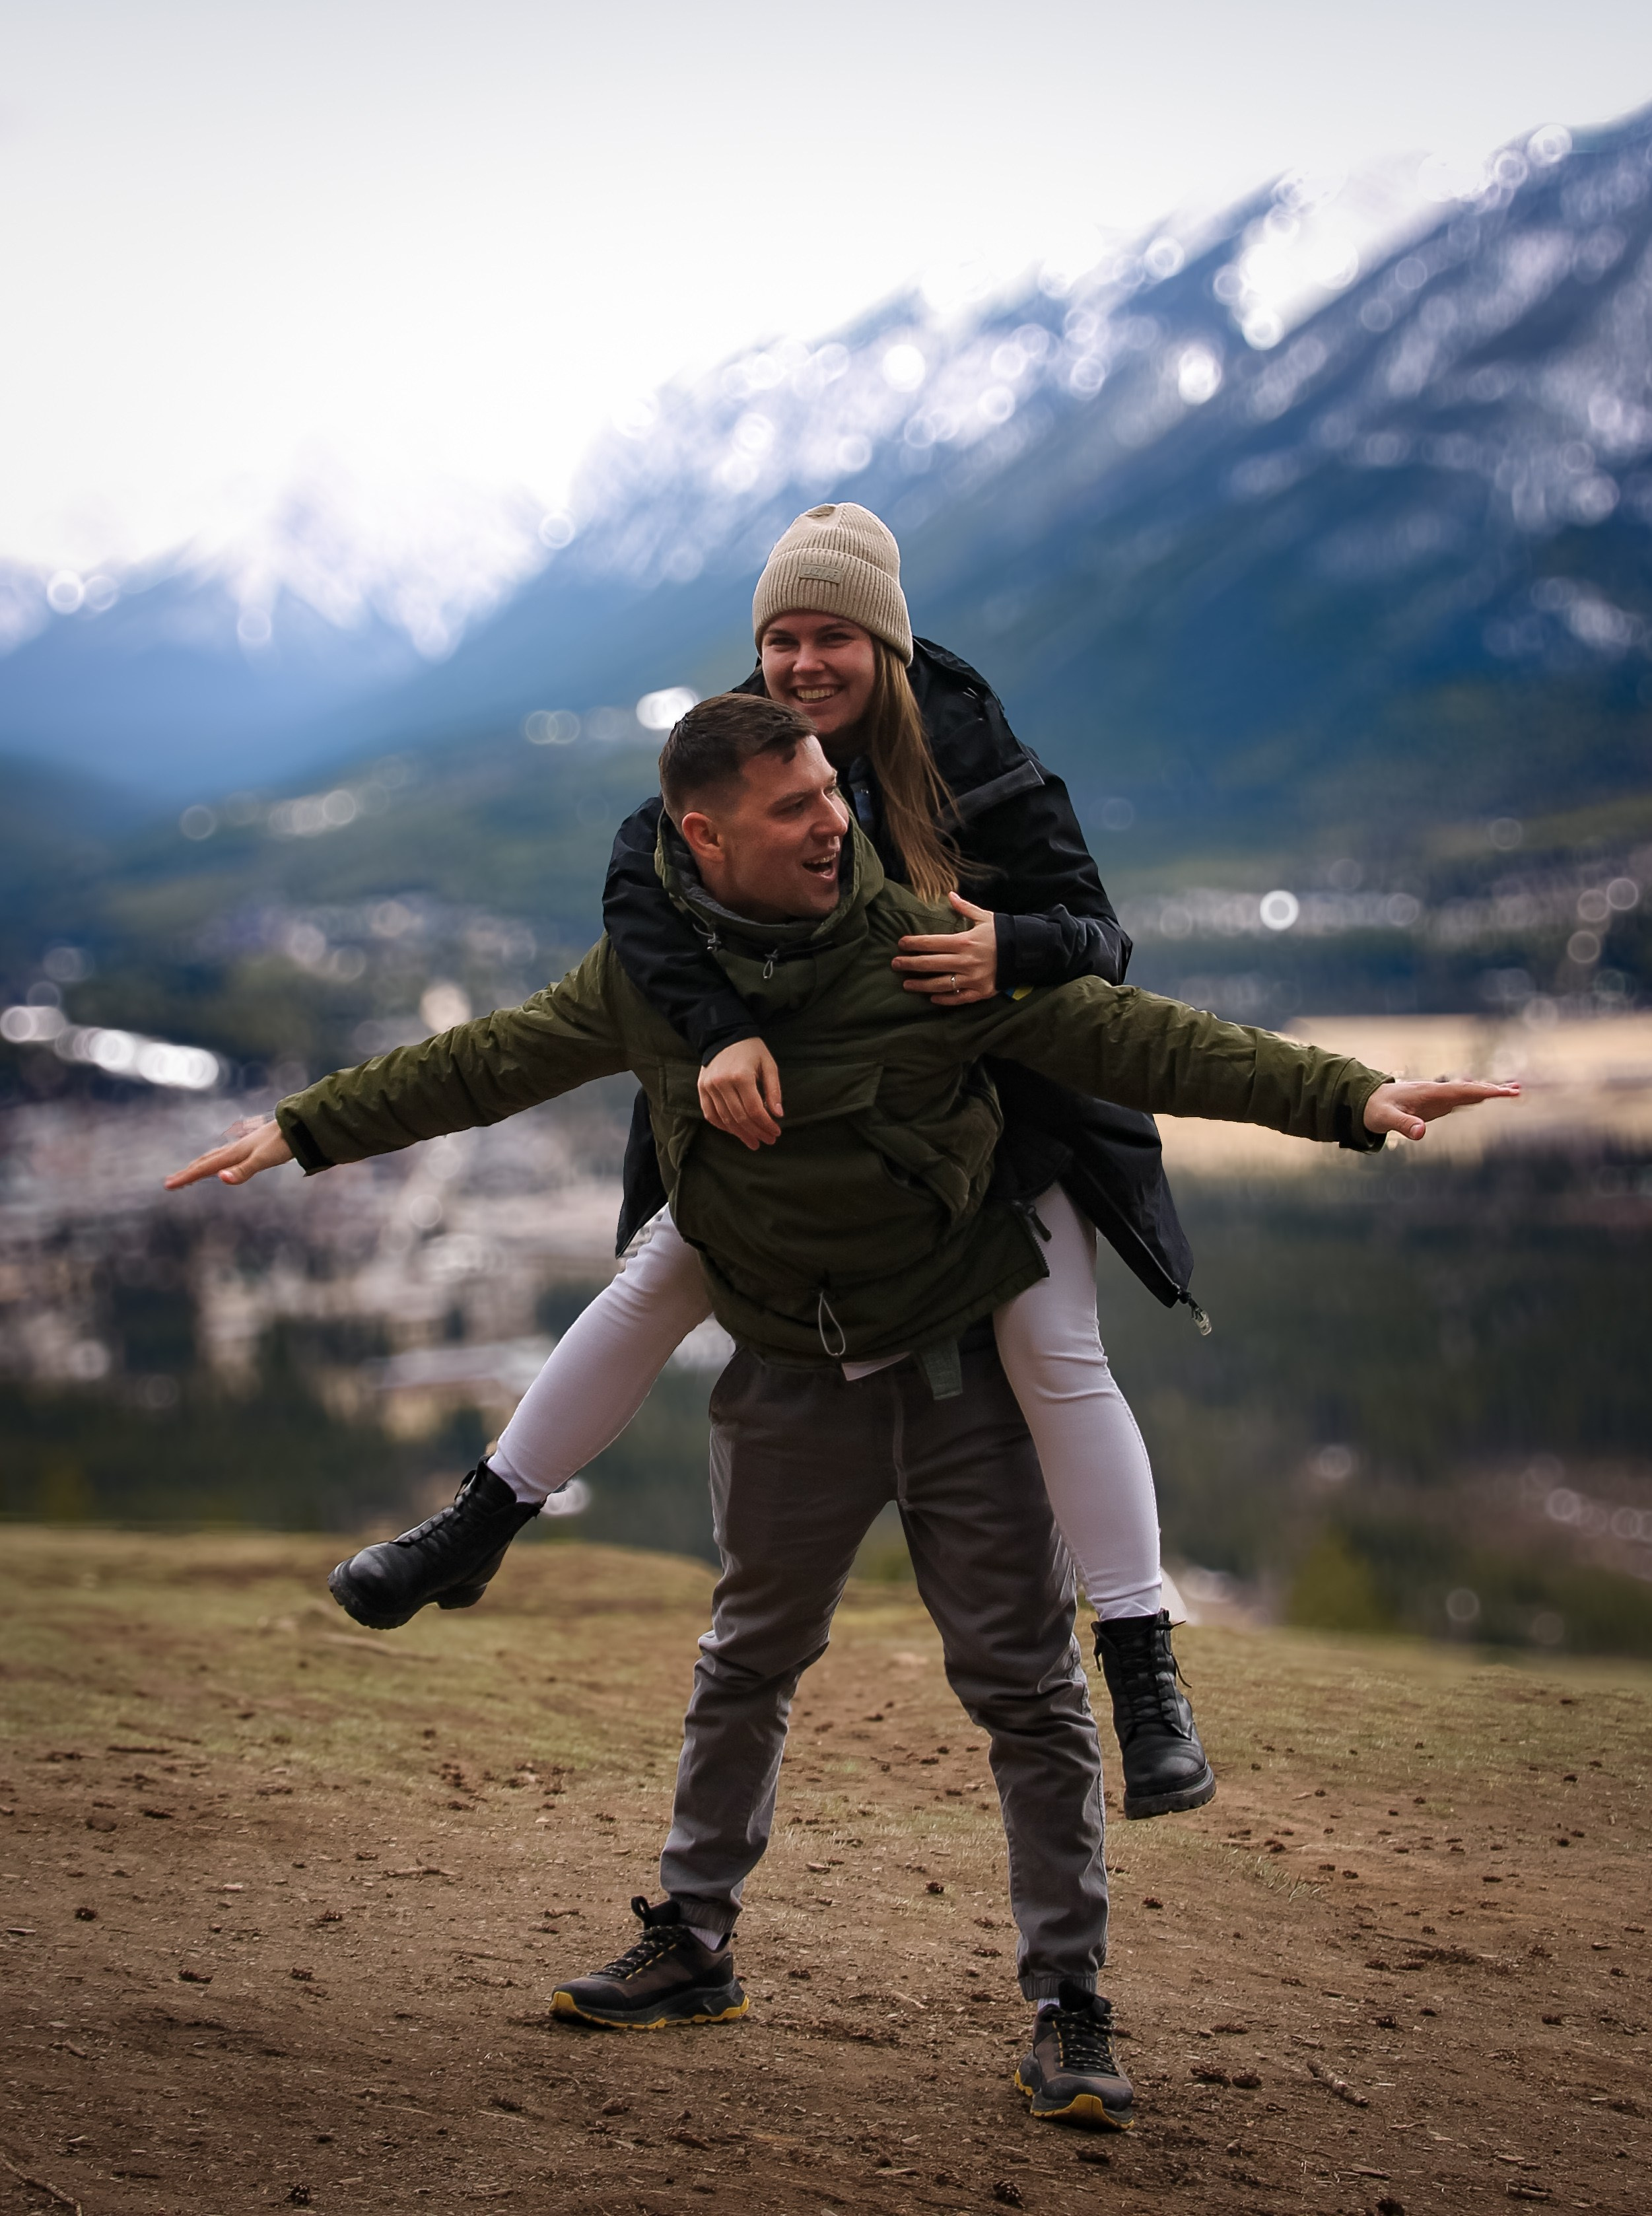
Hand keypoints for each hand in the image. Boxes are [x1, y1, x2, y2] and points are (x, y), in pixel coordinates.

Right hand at [164, 1116, 293, 1189]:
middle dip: (188, 1173)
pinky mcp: (251, 1148)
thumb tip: (221, 1178)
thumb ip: (243, 1171)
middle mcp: (235, 1149)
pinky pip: (226, 1157)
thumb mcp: (263, 1160)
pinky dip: (215, 1162)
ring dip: (200, 1167)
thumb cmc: (282, 1144)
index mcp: (234, 1154)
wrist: (298, 1126)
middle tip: (171, 1183)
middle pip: (205, 1162)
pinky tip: (221, 1165)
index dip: (185, 1177)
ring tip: (190, 1174)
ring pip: (215, 1158)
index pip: (204, 1168)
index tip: (167, 1185)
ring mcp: (242, 1148)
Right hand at [698, 1038, 784, 1149]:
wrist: (724, 1035)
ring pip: (725, 1119)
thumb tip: (778, 1115)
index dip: (766, 1125)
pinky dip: (722, 1126)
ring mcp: (709, 1087)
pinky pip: (710, 1114)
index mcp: (741, 1076)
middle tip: (768, 1141)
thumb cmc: (751, 1050)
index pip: (755, 1109)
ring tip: (753, 1142)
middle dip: (756, 1132)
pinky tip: (735, 1132)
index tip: (776, 1133)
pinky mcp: (701, 1088)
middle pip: (740, 1117)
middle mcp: (722, 1083)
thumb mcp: (769, 1065)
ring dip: (740, 1134)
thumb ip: (773, 1090)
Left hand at [893, 892, 998, 1002]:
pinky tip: (932, 998)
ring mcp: (973, 979)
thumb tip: (950, 894)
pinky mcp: (981, 992)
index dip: (914, 943)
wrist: (1027, 952)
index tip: (900, 944)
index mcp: (965, 942)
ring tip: (907, 984)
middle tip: (895, 964)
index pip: (932, 943)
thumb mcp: (985, 917)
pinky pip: (958, 998)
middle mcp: (966, 961)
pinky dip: (944, 999)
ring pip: (941, 984)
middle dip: (910, 964)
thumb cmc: (1003, 933)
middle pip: (931, 964)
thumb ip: (965, 908)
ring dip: (921, 985)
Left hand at [1362, 1077, 1520, 1141]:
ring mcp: (1438, 1097)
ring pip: (1468, 1092)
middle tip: (1519, 1090)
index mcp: (1430, 1092)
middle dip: (1494, 1089)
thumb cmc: (1375, 1109)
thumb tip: (1421, 1133)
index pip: (1462, 1090)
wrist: (1366, 1101)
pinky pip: (1461, 1100)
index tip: (1503, 1092)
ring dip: (1490, 1091)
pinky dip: (1477, 1098)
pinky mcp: (1436, 1104)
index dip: (1484, 1091)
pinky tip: (1488, 1097)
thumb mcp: (1386, 1119)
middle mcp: (1437, 1091)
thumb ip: (1404, 1125)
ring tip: (1514, 1090)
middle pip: (1471, 1088)